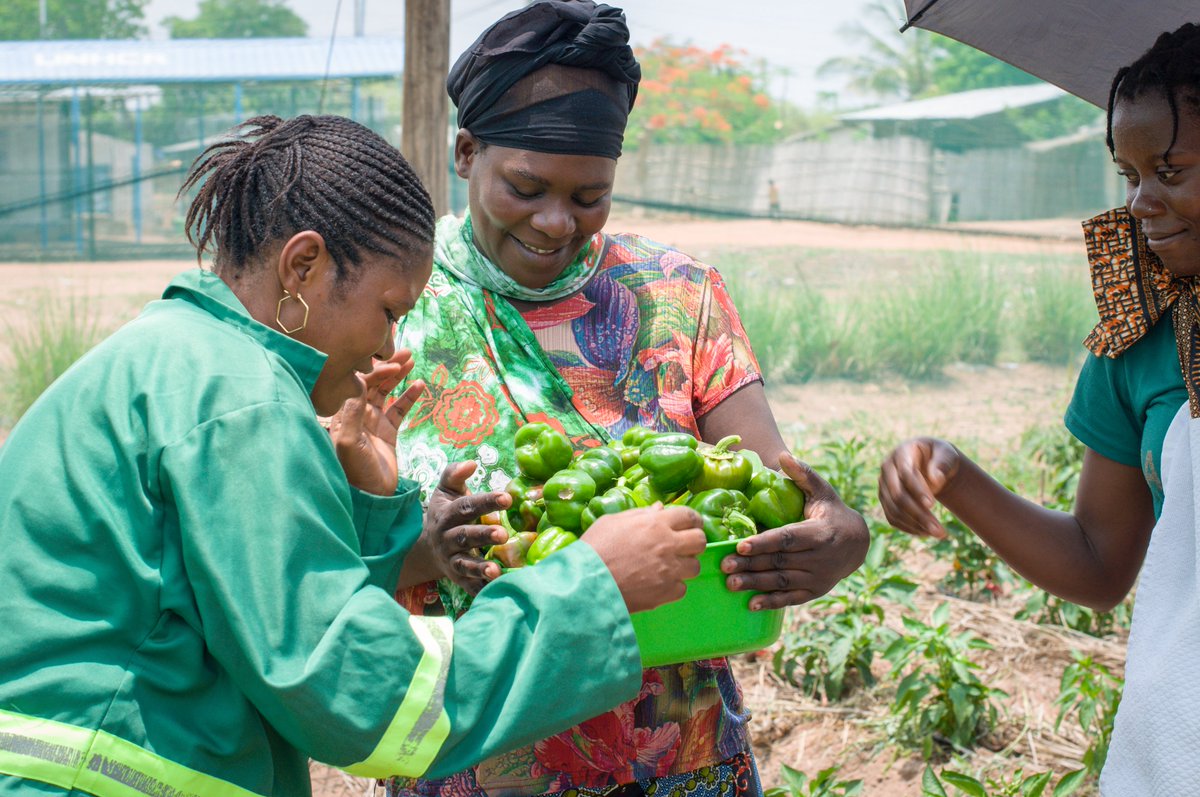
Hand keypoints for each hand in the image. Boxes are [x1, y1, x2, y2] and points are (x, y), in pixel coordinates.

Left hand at [328, 350, 424, 495]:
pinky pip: (399, 409)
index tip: (392, 365)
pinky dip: (409, 397)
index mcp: (343, 414)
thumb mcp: (348, 443)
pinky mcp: (387, 432)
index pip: (357, 383)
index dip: (374, 371)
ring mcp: (372, 422)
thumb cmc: (354, 473)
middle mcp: (356, 414)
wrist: (371, 498)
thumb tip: (358, 383)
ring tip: (412, 361)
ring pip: (386, 392)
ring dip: (399, 376)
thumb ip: (352, 414)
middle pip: (372, 382)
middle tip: (405, 352)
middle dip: (388, 366)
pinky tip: (420, 385)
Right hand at [411, 461, 508, 593]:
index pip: (467, 507)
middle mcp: (447, 538)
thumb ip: (455, 474)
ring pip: (464, 564)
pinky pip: (468, 585)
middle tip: (503, 533)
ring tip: (495, 570)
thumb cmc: (446, 512)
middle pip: (465, 536)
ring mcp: (451, 560)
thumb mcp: (446, 491)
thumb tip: (471, 463)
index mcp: (447, 515)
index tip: (507, 497)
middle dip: (483, 535)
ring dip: (479, 568)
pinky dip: (480, 589)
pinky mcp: (457, 578)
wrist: (427, 546)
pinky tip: (496, 590)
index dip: (486, 502)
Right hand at [582, 505, 706, 613]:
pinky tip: (658, 584)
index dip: (691, 520)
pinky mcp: (666, 593)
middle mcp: (668, 545)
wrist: (586, 583)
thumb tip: (659, 508)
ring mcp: (670, 570)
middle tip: (683, 547)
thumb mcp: (612, 522)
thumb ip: (639, 514)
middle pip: (700, 540)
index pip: (689, 516)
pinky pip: (682, 588)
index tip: (690, 525)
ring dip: (684, 566)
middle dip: (693, 542)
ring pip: (695, 566)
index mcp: (656, 523)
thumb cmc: (595, 548)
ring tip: (668, 568)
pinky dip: (672, 587)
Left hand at [721, 452, 868, 609]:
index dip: (763, 543)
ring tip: (731, 584)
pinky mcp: (815, 591)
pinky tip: (750, 605)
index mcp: (819, 532)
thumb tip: (783, 455)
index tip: (740, 546)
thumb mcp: (822, 490)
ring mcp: (818, 577)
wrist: (858, 543)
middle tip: (724, 566)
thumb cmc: (831, 512)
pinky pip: (791, 599)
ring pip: (782, 582)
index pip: (787, 539)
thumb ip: (802, 474)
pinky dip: (771, 603)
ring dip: (756, 584)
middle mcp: (820, 558)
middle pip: (780, 562)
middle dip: (751, 565)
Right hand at [877, 437, 961, 538]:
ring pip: (894, 509)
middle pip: (897, 495)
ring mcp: (884, 485)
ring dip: (915, 525)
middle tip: (940, 530)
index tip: (932, 505)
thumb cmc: (940, 456)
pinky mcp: (885, 499)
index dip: (917, 490)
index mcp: (901, 453)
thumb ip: (943, 463)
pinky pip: (892, 517)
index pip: (905, 473)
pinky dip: (908, 527)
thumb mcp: (947, 454)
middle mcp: (887, 469)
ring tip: (939, 534)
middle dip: (918, 514)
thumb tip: (936, 480)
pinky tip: (926, 533)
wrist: (930, 462)